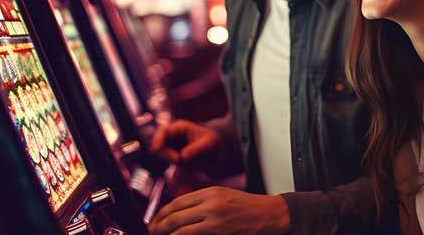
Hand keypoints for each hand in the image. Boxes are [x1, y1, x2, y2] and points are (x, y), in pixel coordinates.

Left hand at [148, 187, 289, 234]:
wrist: (271, 214)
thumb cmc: (250, 207)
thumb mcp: (225, 197)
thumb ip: (204, 202)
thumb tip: (181, 213)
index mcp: (211, 192)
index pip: (178, 202)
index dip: (162, 213)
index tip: (155, 220)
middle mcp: (211, 203)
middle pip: (175, 215)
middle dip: (159, 225)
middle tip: (152, 231)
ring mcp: (215, 218)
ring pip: (180, 228)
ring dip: (166, 234)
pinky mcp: (220, 231)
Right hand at [150, 120, 221, 170]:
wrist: (217, 152)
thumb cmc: (213, 143)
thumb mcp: (209, 143)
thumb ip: (196, 149)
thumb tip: (182, 157)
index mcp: (180, 128)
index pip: (163, 131)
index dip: (157, 139)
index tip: (156, 150)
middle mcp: (173, 136)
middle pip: (158, 144)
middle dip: (166, 154)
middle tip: (179, 161)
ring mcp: (171, 147)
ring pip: (162, 156)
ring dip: (172, 161)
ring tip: (188, 162)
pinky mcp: (173, 157)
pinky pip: (169, 163)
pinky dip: (176, 166)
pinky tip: (188, 165)